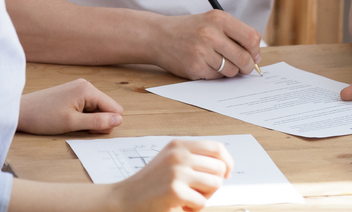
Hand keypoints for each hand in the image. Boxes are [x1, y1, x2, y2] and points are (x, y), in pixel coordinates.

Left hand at [17, 78, 122, 134]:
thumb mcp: (72, 124)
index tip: (89, 130)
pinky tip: (69, 119)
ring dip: (89, 120)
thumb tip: (119, 120)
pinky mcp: (72, 93)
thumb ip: (97, 122)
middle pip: (106, 108)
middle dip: (98, 122)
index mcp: (88, 90)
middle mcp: (86, 85)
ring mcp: (79, 88)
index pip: (114, 108)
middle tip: (79, 128)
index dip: (106, 123)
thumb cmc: (43, 117)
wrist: (20, 111)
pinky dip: (83, 116)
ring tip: (72, 123)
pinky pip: (88, 106)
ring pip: (97, 108)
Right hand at [108, 139, 232, 211]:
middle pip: (219, 168)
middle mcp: (179, 155)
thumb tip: (223, 165)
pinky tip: (179, 206)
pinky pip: (201, 202)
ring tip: (189, 199)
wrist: (124, 199)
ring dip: (205, 197)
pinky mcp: (175, 191)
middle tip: (198, 192)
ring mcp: (177, 172)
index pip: (217, 148)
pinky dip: (193, 209)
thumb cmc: (149, 183)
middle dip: (213, 184)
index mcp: (179, 145)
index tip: (227, 174)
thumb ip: (192, 157)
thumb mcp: (170, 160)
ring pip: (214, 185)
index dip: (227, 162)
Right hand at [151, 10, 260, 79]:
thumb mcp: (212, 21)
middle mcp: (211, 33)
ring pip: (231, 70)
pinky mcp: (195, 67)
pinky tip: (205, 65)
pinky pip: (216, 77)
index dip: (255, 50)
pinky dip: (215, 74)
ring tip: (218, 62)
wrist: (159, 36)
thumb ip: (234, 34)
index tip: (254, 55)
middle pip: (244, 58)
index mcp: (219, 18)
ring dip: (230, 70)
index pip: (251, 38)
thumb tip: (256, 56)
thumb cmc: (190, 29)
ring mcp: (202, 51)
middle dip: (248, 66)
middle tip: (245, 67)